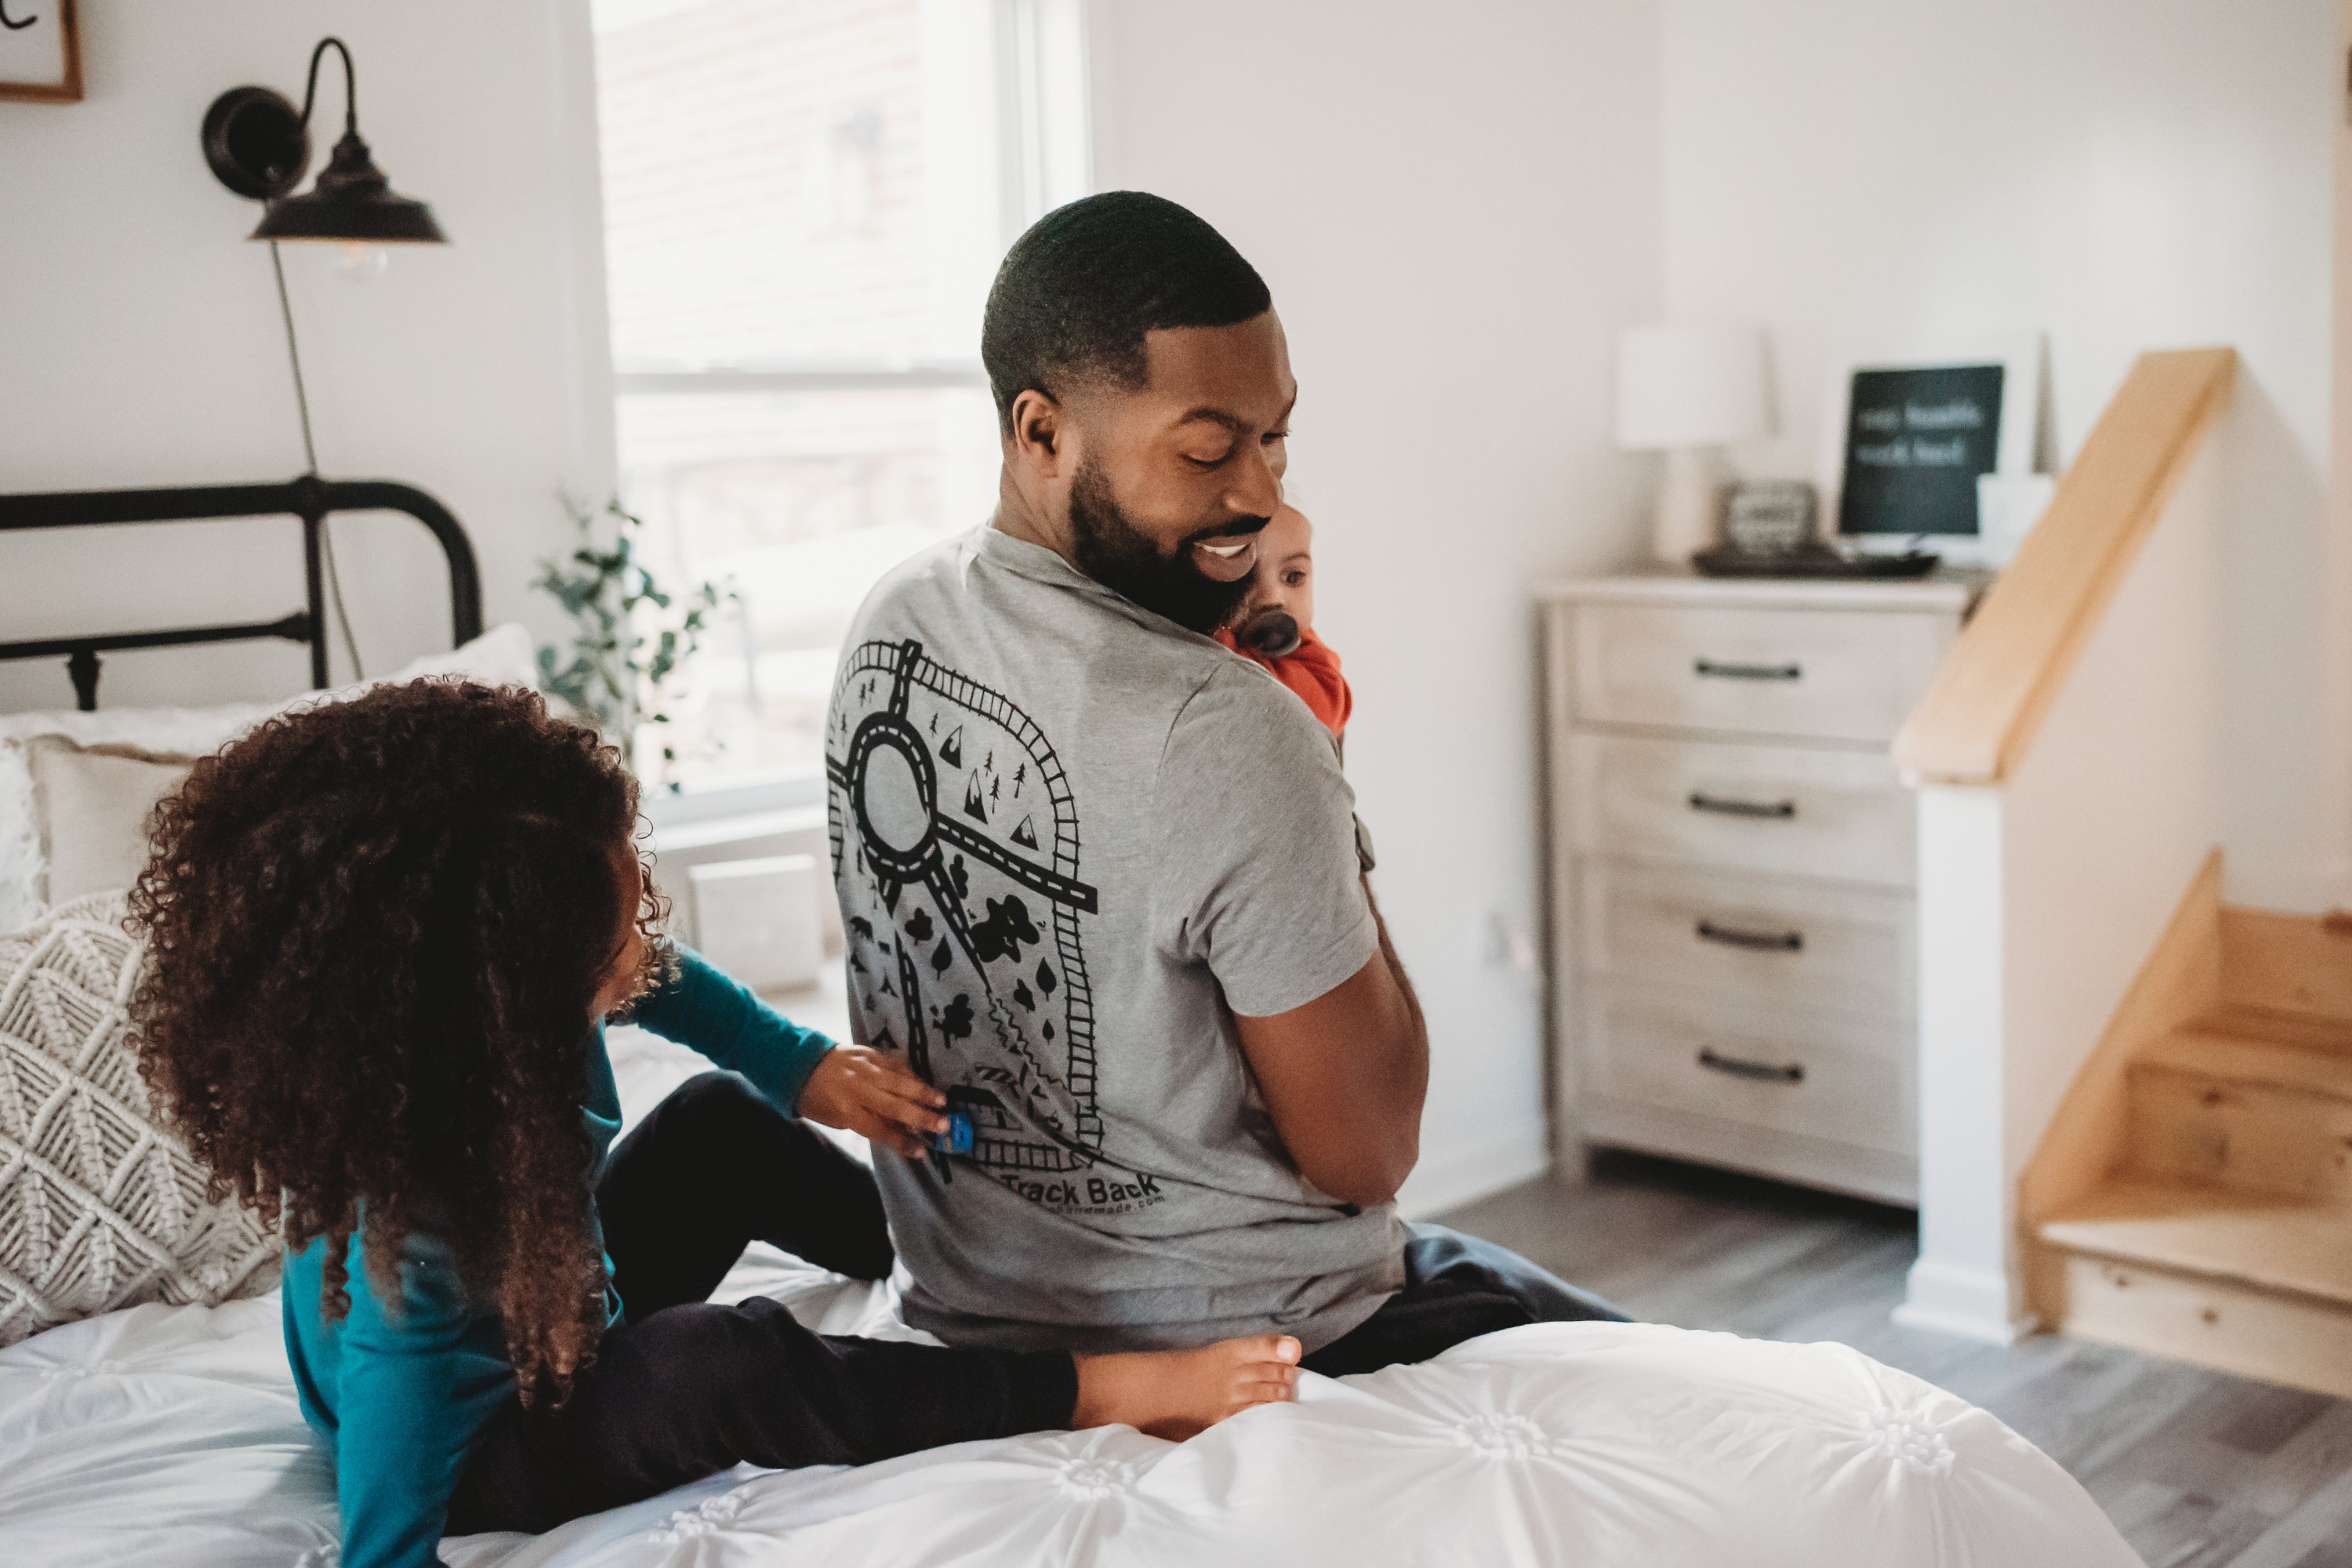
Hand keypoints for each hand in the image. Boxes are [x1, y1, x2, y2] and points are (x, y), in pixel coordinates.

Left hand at [798, 1045, 948, 1158]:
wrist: (799, 1063)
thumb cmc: (818, 1100)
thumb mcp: (837, 1120)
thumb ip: (869, 1123)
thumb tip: (902, 1131)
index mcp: (844, 1109)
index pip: (879, 1129)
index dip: (901, 1141)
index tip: (921, 1151)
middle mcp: (855, 1087)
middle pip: (893, 1105)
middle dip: (920, 1116)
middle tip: (944, 1125)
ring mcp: (863, 1067)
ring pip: (897, 1080)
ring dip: (922, 1092)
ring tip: (941, 1101)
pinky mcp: (867, 1051)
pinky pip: (893, 1062)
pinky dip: (910, 1072)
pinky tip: (923, 1081)